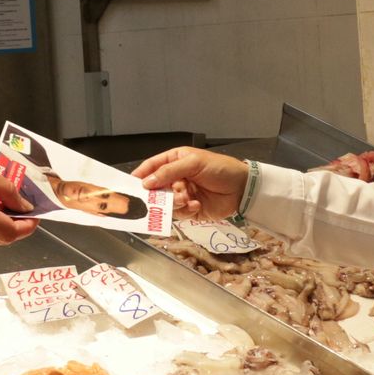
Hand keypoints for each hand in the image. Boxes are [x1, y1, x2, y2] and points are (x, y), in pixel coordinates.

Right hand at [134, 147, 248, 220]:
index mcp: (175, 161)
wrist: (242, 188)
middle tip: (161, 197)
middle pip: (156, 188)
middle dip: (159, 194)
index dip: (141, 175)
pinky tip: (197, 204)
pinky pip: (179, 213)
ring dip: (175, 202)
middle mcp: (176, 178)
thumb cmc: (220, 168)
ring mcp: (182, 194)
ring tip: (187, 198)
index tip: (131, 185)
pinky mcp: (190, 209)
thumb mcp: (193, 163)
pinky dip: (186, 210)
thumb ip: (169, 171)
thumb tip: (146, 182)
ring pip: (166, 203)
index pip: (152, 167)